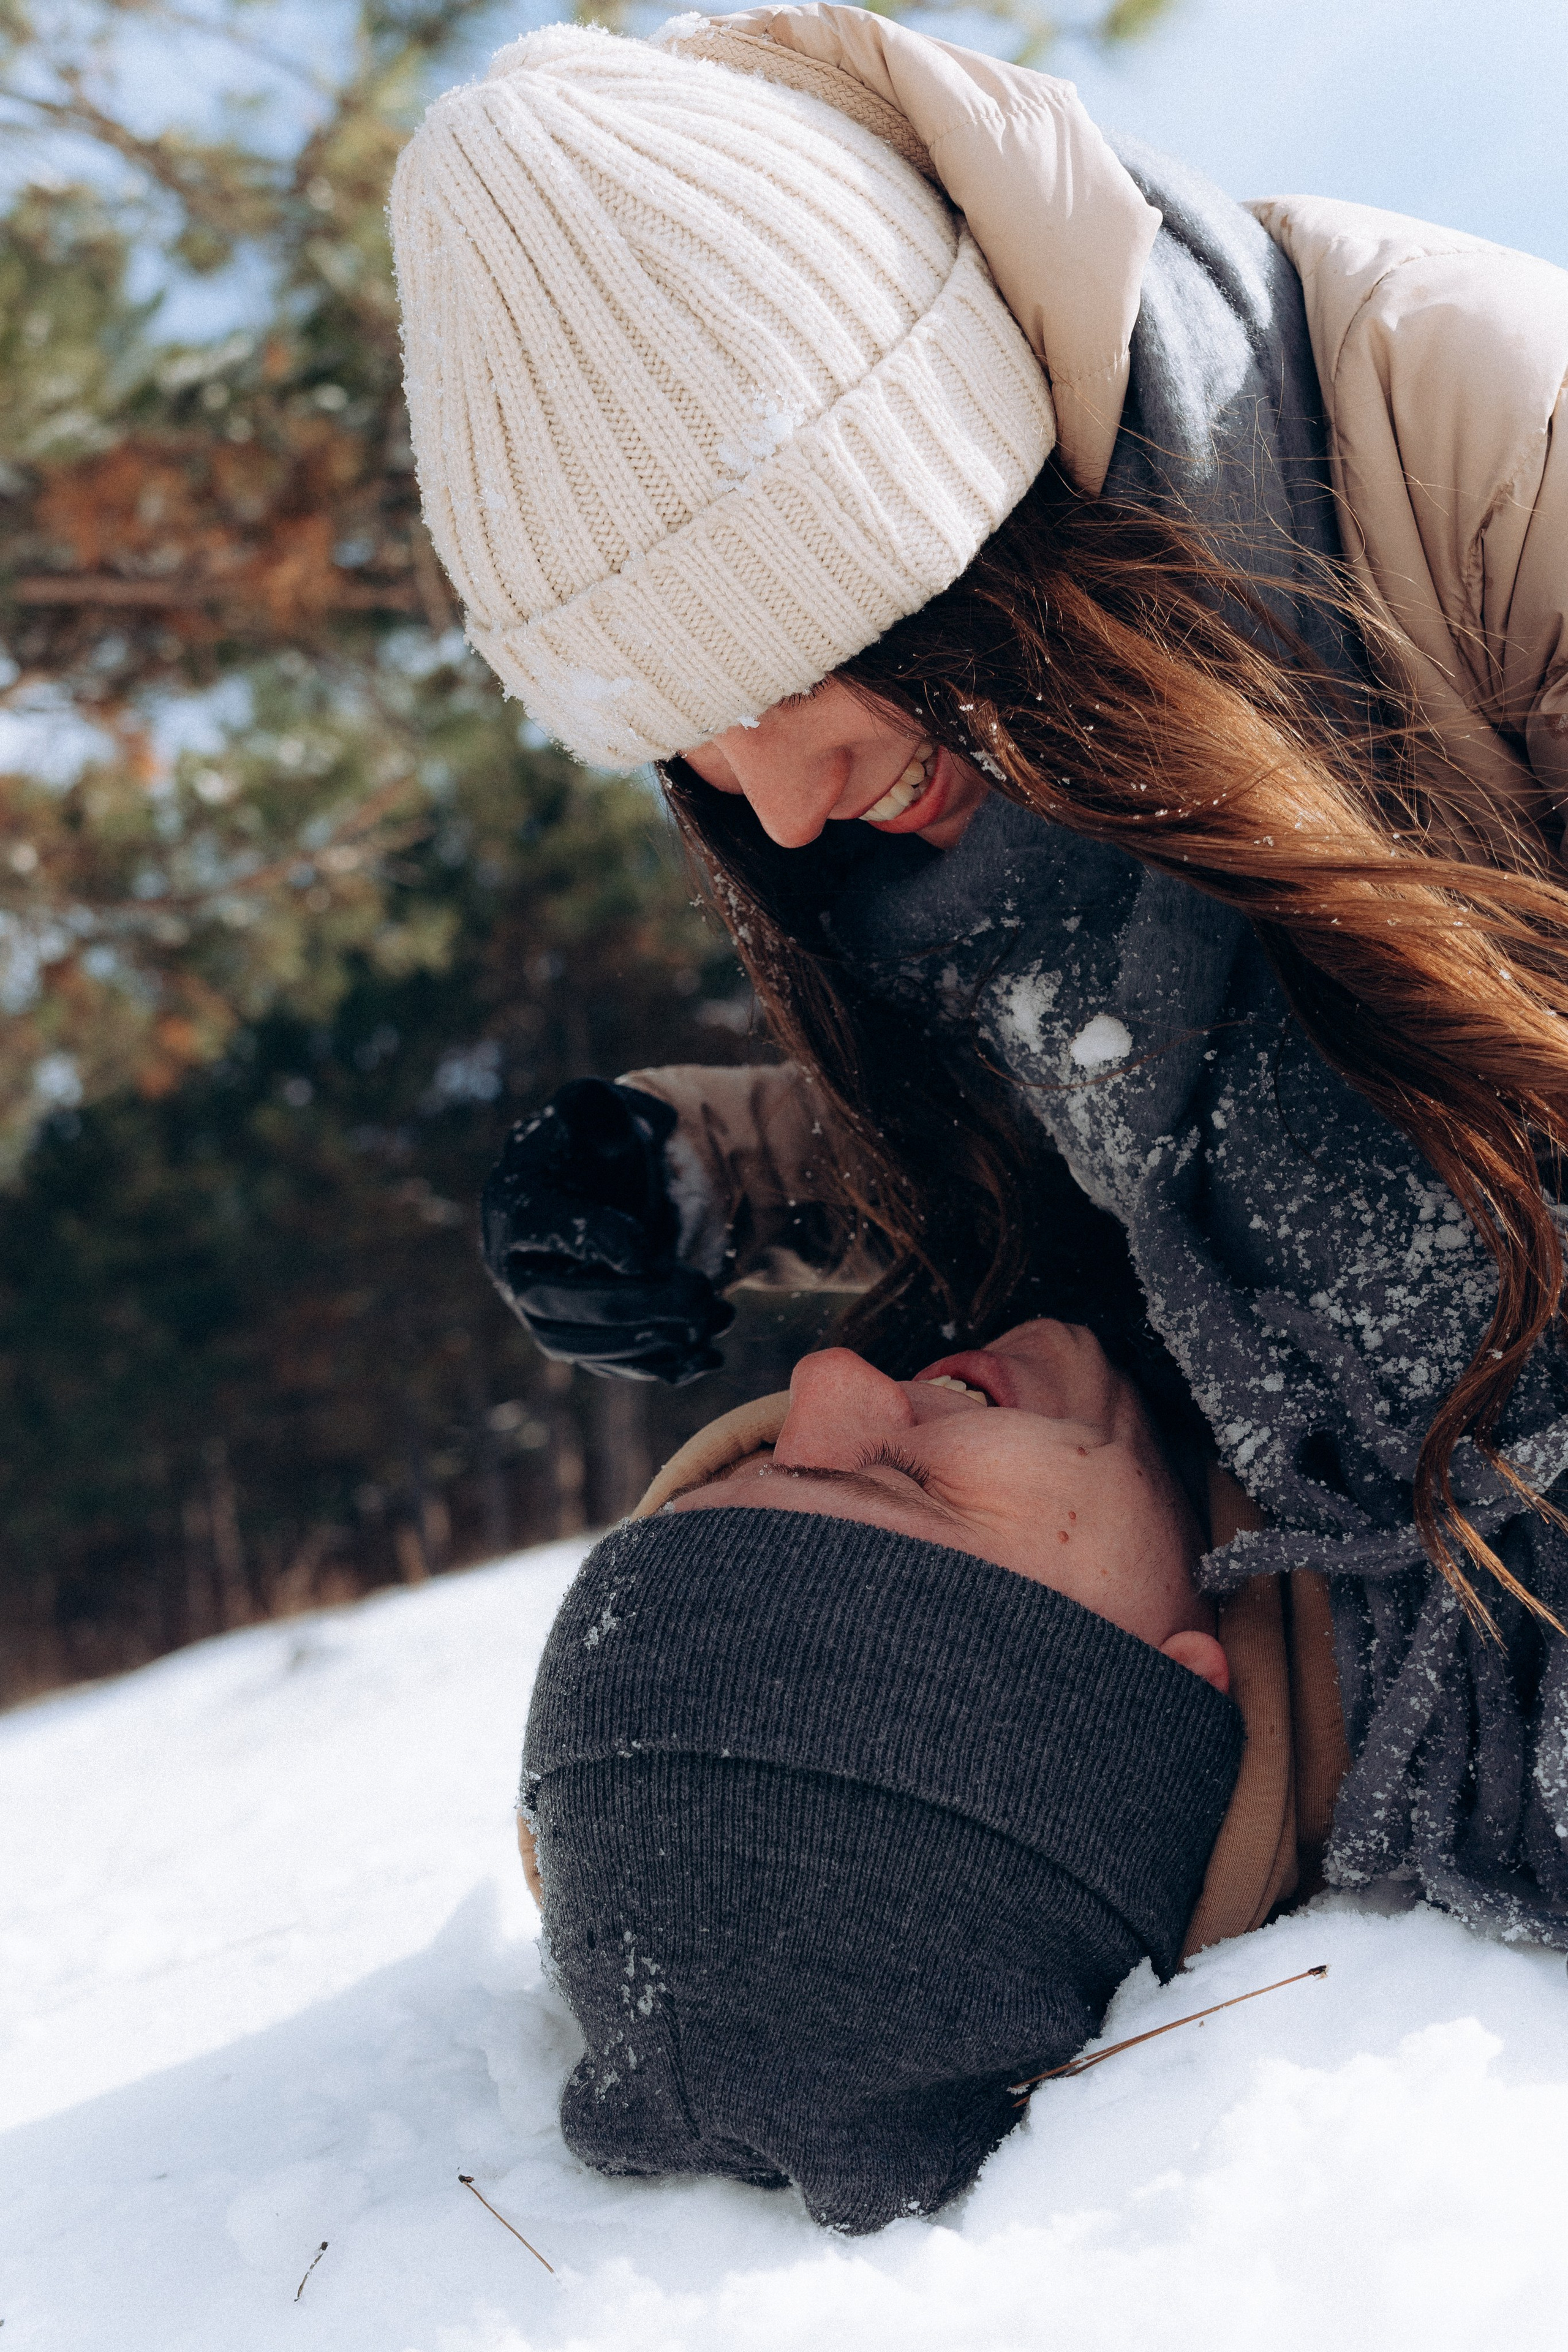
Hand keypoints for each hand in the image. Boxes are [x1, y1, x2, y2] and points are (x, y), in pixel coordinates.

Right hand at [481, 1078, 732, 1383]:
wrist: (594, 1189)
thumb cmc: (591, 1146)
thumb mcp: (591, 1115)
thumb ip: (591, 1108)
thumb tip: (590, 1108)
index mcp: (513, 1207)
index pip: (541, 1229)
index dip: (591, 1239)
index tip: (644, 1246)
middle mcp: (514, 1269)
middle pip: (558, 1304)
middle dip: (633, 1304)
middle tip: (697, 1292)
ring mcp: (539, 1314)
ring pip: (583, 1348)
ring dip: (652, 1339)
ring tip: (715, 1313)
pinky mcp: (576, 1342)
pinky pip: (611, 1367)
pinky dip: (660, 1367)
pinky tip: (709, 1354)